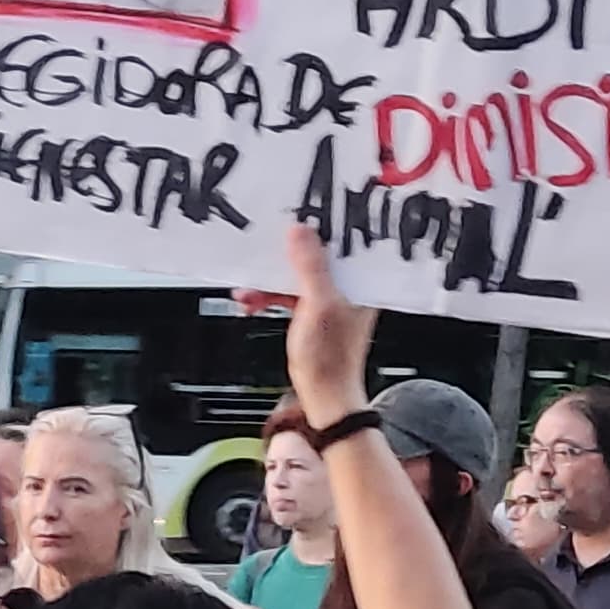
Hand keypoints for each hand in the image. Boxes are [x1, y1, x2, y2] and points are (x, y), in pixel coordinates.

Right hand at [263, 222, 376, 429]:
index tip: (295, 212)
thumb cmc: (330, 360)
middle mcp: (348, 285)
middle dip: (283, 255)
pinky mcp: (312, 311)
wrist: (323, 396)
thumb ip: (310, 267)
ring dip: (269, 279)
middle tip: (262, 248)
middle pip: (314, 254)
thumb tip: (300, 232)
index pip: (343, 239)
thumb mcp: (318, 305)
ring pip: (295, 274)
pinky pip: (287, 292)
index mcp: (361, 280)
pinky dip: (268, 295)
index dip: (319, 225)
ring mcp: (329, 298)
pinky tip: (252, 300)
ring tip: (248, 288)